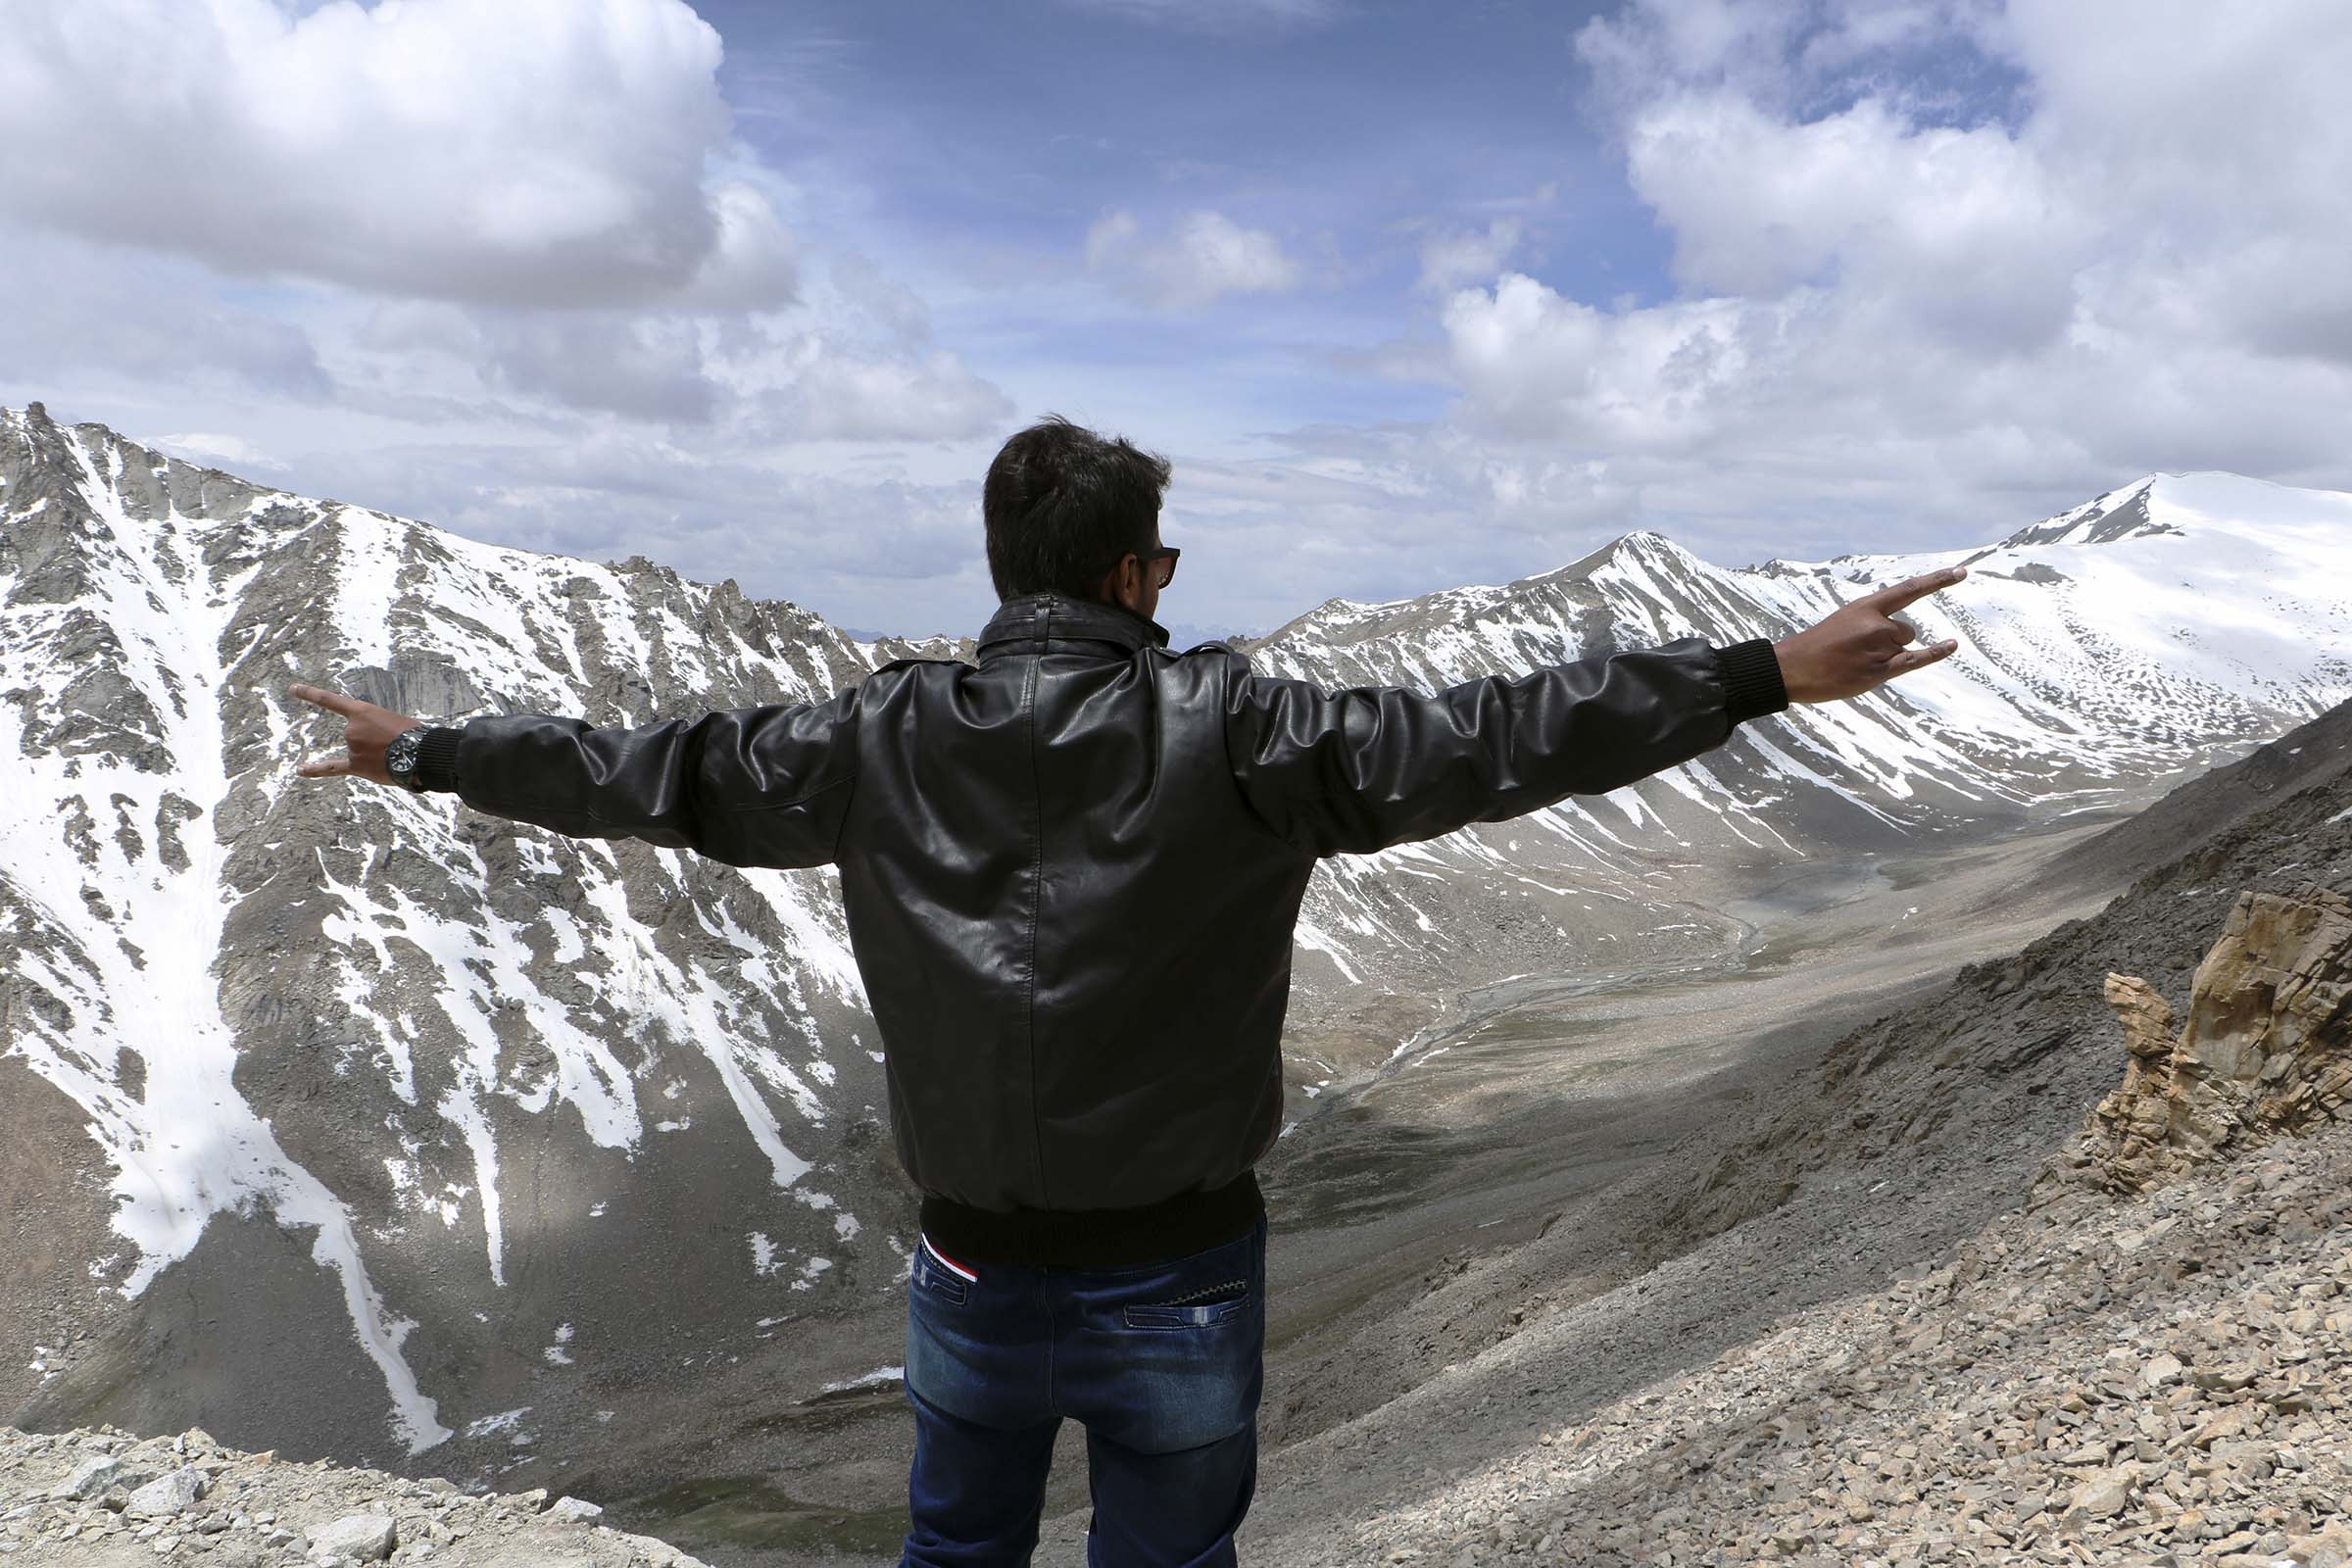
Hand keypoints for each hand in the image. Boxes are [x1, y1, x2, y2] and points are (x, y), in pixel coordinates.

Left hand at [287, 682, 420, 784]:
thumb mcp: (394, 720)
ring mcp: (353, 748)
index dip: (310, 694)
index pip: (330, 700)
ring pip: (359, 752)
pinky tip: (300, 770)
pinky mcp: (356, 766)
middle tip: (397, 744)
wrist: (423, 754)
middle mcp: (352, 729)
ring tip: (397, 756)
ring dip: (377, 755)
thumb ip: (376, 730)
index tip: (293, 689)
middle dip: (375, 741)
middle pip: (356, 735)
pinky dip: (315, 770)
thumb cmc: (415, 735)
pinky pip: (332, 768)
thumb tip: (372, 750)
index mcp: (362, 711)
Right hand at [1771, 565, 1967, 703]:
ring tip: (1856, 663)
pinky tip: (1953, 645)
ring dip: (1887, 657)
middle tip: (1858, 652)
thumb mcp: (1843, 623)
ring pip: (1902, 648)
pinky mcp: (1879, 671)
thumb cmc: (1815, 648)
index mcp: (1864, 607)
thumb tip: (1902, 639)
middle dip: (1892, 642)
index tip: (1961, 572)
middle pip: (1906, 630)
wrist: (1793, 669)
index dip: (1937, 581)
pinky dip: (1936, 652)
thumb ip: (1872, 625)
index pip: (1909, 590)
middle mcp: (1875, 624)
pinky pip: (1916, 659)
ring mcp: (1878, 647)